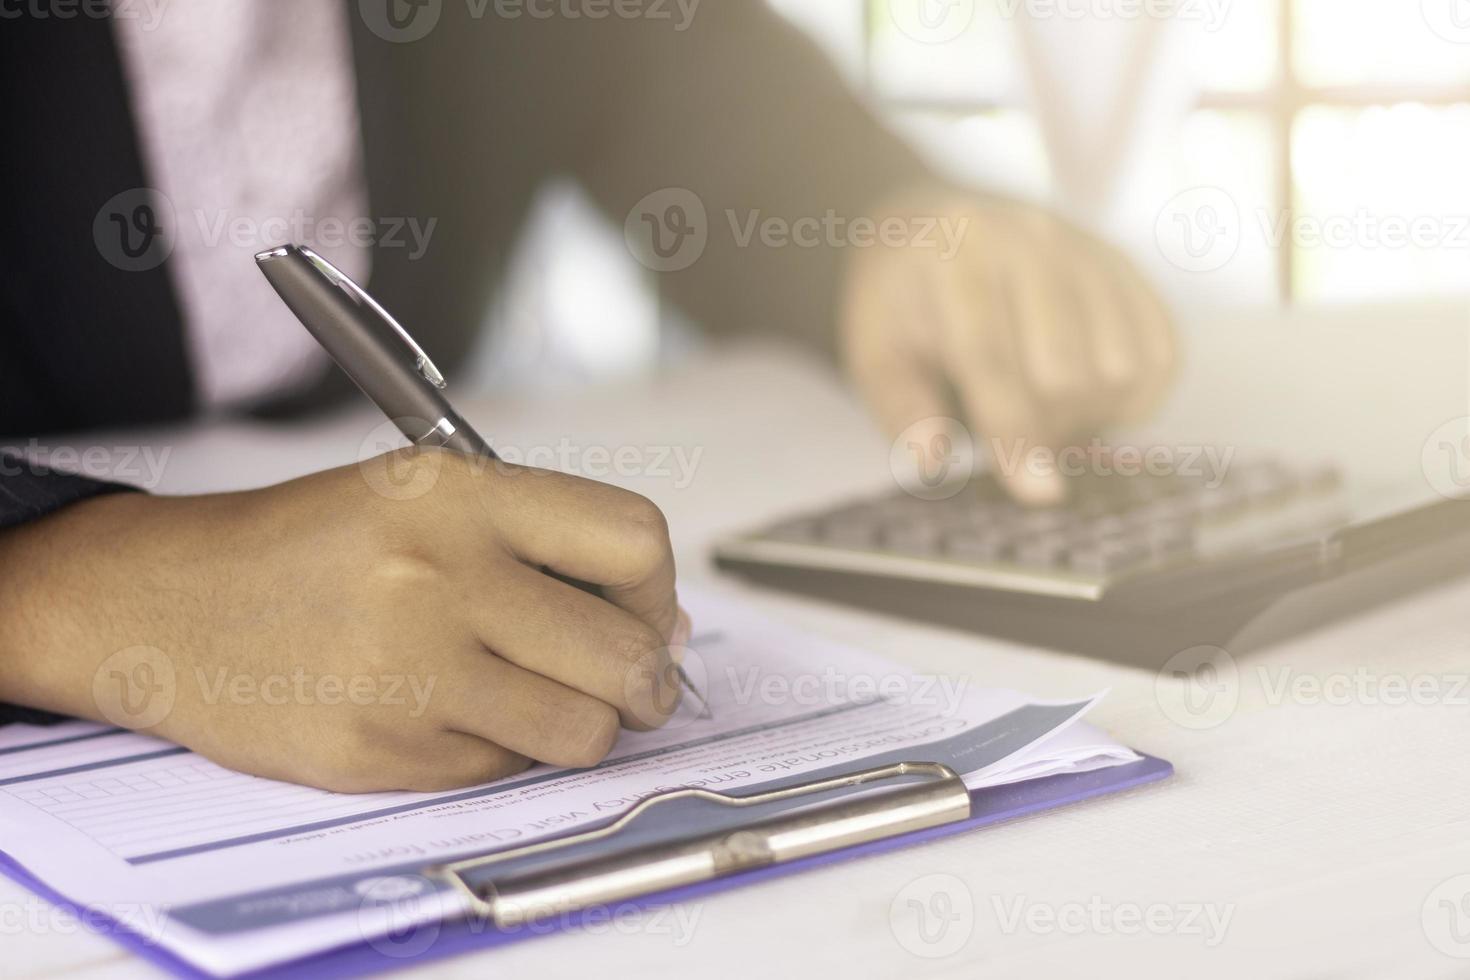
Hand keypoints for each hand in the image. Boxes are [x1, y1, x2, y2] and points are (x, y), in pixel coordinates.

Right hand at [0, 449, 688, 791]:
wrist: (166, 603)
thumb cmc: (306, 547)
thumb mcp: (422, 496)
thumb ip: (541, 545)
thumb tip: (663, 627)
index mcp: (457, 494)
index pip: (632, 541)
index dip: (657, 589)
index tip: (647, 613)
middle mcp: (439, 576)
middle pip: (625, 652)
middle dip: (646, 680)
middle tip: (634, 684)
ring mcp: (409, 668)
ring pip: (583, 729)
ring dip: (586, 726)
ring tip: (551, 703)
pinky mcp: (382, 748)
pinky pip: (505, 767)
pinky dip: (507, 750)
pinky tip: (462, 715)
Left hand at [839, 192, 1175, 503]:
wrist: (937, 226)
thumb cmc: (901, 303)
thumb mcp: (874, 350)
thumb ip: (901, 408)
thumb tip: (934, 460)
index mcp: (959, 255)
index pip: (993, 357)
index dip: (1015, 433)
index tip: (1037, 493)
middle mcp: (1032, 239)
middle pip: (1067, 371)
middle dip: (1047, 428)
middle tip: (1016, 434)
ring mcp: (1087, 248)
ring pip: (1122, 367)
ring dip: (1090, 414)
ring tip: (1044, 407)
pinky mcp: (1127, 267)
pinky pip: (1163, 352)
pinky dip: (1135, 396)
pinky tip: (1088, 395)